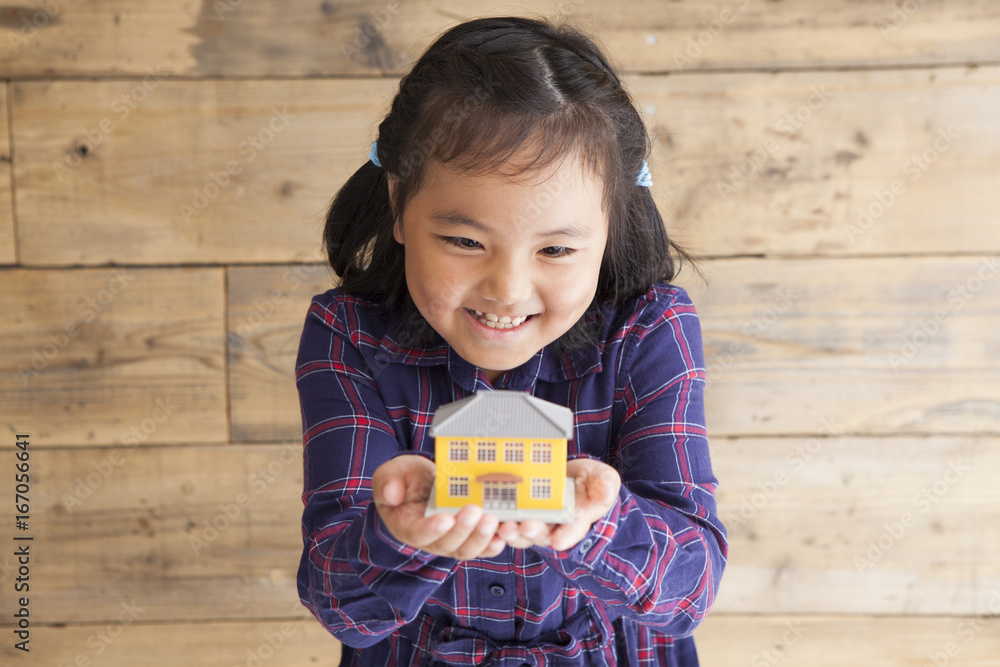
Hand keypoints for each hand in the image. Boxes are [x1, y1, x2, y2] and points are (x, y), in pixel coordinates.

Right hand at [372, 455, 505, 559]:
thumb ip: (387, 482)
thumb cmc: (406, 478)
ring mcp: (452, 541)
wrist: (424, 482)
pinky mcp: (470, 537)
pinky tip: (504, 533)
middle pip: (447, 544)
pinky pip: (483, 546)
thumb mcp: (391, 473)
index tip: (444, 518)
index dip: (431, 529)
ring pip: (467, 549)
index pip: (418, 534)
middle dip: (463, 530)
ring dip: (481, 538)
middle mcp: (431, 540)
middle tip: (476, 511)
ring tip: (492, 519)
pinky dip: (494, 543)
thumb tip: (391, 493)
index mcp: (408, 526)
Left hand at [496, 458, 620, 551]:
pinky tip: (490, 516)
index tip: (558, 540)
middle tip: (526, 527)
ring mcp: (535, 520)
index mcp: (577, 520)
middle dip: (533, 532)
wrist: (572, 474)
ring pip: (521, 532)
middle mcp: (554, 525)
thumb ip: (605, 485)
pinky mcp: (517, 511)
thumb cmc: (591, 480)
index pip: (572, 531)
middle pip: (542, 534)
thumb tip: (605, 495)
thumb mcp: (603, 478)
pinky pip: (506, 520)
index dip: (566, 536)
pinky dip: (497, 521)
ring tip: (505, 527)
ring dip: (513, 532)